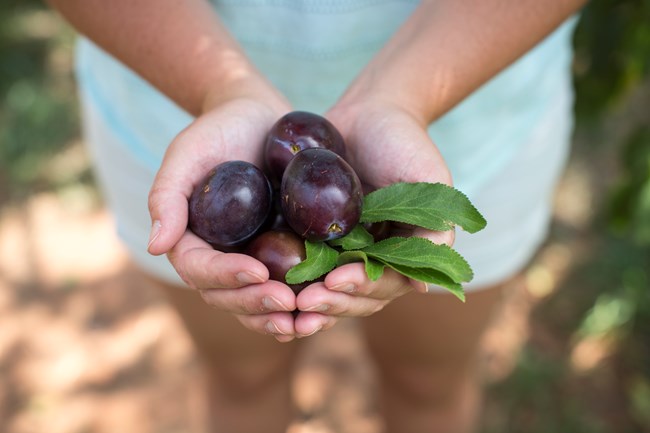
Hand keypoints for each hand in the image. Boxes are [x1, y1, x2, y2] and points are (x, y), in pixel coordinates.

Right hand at [147, 94, 298, 341]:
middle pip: (230, 296)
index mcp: (192, 241)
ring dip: (278, 316)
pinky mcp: (283, 252)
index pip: (201, 271)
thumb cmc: (218, 130)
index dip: (227, 277)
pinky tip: (326, 307)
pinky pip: (290, 286)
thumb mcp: (187, 154)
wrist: (257, 115)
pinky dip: (303, 303)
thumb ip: (167, 196)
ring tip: (305, 318)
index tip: (256, 271)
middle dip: (256, 304)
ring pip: (258, 302)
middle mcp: (221, 257)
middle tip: (286, 301)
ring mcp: (253, 257)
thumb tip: (155, 246)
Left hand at [292, 100, 454, 335]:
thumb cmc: (405, 142)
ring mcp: (342, 250)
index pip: (384, 285)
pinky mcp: (314, 237)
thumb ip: (433, 228)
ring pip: (327, 290)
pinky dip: (290, 282)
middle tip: (304, 304)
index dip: (361, 288)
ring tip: (287, 306)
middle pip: (354, 297)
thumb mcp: (429, 179)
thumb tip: (421, 288)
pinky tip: (266, 287)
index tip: (336, 281)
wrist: (369, 111)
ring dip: (310, 304)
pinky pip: (302, 265)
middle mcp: (372, 258)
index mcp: (401, 252)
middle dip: (331, 303)